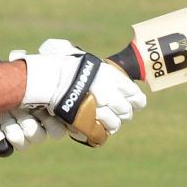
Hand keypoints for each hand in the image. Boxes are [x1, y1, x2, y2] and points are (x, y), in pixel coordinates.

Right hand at [17, 38, 146, 145]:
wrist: (48, 77)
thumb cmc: (58, 63)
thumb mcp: (75, 56)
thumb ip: (85, 60)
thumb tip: (79, 54)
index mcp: (110, 76)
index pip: (133, 92)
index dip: (137, 100)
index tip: (138, 103)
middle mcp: (109, 92)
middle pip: (125, 110)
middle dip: (124, 113)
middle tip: (121, 115)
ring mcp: (99, 108)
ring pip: (114, 122)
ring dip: (113, 124)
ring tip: (110, 124)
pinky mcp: (88, 121)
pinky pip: (100, 131)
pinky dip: (101, 132)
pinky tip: (100, 130)